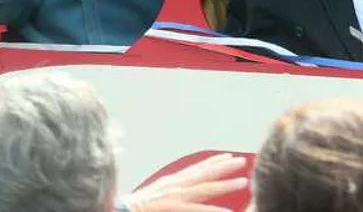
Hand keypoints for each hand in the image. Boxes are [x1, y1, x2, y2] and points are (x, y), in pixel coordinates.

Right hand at [124, 153, 248, 211]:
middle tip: (242, 161)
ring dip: (225, 185)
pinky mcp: (171, 208)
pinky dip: (213, 211)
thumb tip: (177, 192)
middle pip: (203, 174)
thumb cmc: (134, 207)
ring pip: (204, 189)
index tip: (227, 156)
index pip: (195, 169)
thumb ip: (169, 191)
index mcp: (170, 183)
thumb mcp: (154, 195)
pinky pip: (196, 210)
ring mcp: (173, 197)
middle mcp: (174, 186)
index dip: (212, 162)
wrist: (118, 210)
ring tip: (244, 181)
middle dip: (223, 167)